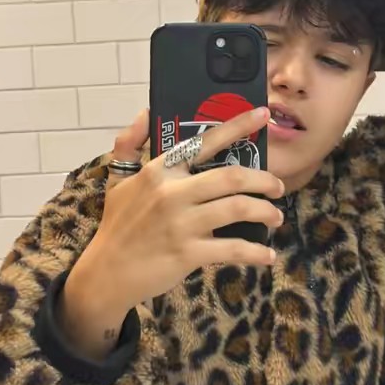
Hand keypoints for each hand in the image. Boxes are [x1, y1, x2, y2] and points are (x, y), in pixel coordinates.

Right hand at [59, 106, 283, 360]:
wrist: (107, 273)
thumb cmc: (117, 224)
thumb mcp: (117, 179)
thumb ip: (129, 142)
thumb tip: (144, 111)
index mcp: (158, 171)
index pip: (203, 142)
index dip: (237, 126)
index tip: (263, 114)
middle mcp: (172, 193)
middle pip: (232, 177)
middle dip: (264, 179)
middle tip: (277, 186)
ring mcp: (181, 224)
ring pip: (238, 209)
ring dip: (266, 212)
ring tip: (276, 216)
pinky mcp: (189, 253)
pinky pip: (233, 249)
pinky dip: (256, 251)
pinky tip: (267, 254)